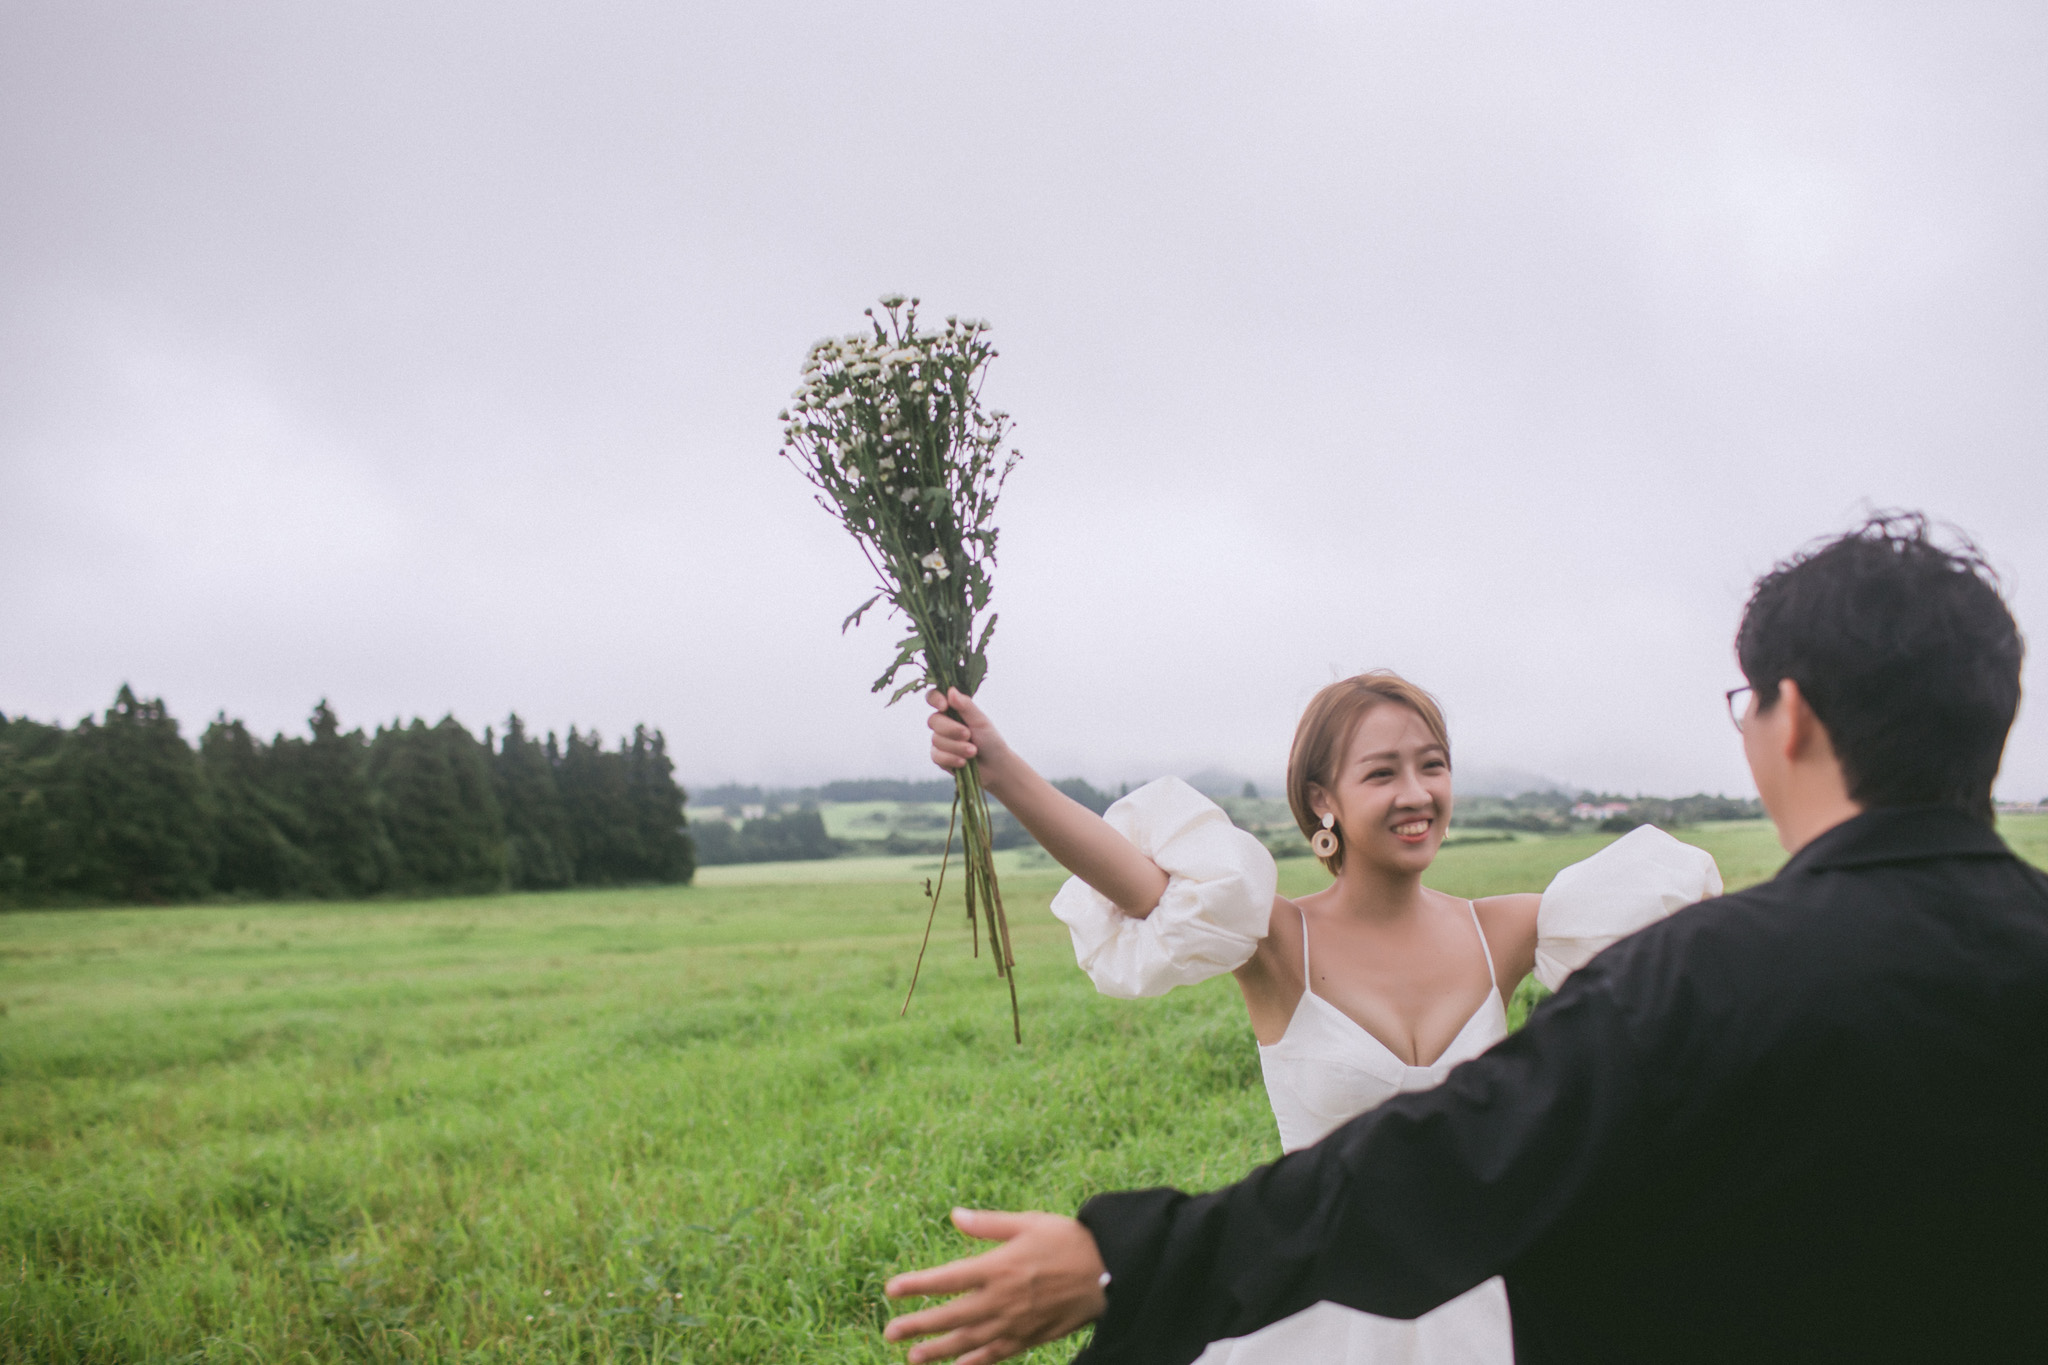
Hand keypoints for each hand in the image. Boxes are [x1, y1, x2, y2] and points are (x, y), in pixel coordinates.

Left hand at [884, 1208, 1108, 1364]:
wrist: (1109, 1272)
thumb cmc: (1067, 1241)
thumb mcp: (1027, 1222)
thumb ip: (988, 1224)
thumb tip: (955, 1216)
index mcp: (998, 1267)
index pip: (947, 1279)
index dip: (916, 1286)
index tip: (891, 1290)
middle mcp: (1001, 1299)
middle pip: (951, 1316)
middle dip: (918, 1325)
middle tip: (890, 1332)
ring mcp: (1015, 1323)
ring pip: (968, 1342)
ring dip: (938, 1350)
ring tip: (913, 1357)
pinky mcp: (1030, 1338)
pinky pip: (996, 1355)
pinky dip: (975, 1364)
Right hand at [926, 688, 1017, 787]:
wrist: (995, 766)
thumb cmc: (990, 740)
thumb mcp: (980, 721)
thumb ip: (966, 706)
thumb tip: (951, 691)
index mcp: (953, 710)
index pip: (934, 697)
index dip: (935, 699)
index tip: (944, 706)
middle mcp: (944, 723)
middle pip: (933, 720)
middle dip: (952, 730)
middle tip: (968, 735)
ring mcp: (939, 740)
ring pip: (936, 740)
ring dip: (957, 747)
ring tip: (973, 751)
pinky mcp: (939, 758)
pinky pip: (937, 756)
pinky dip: (952, 759)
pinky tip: (964, 762)